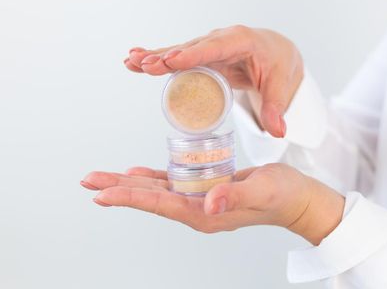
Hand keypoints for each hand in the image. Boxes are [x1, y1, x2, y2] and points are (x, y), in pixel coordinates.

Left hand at [81, 164, 343, 244]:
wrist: (298, 199)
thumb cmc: (283, 195)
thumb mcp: (261, 191)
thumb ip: (234, 197)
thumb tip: (208, 204)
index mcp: (206, 213)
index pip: (160, 204)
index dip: (130, 197)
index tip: (102, 194)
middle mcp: (198, 209)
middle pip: (150, 198)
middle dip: (118, 189)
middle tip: (89, 181)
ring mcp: (200, 201)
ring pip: (157, 191)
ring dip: (129, 184)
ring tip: (104, 178)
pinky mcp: (206, 191)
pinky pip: (172, 185)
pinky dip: (153, 179)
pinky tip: (138, 174)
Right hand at [124, 25, 303, 137]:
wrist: (276, 52)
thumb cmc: (278, 66)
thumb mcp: (281, 86)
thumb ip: (276, 108)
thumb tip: (278, 131)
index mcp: (242, 41)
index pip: (216, 47)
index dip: (193, 54)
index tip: (173, 59)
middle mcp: (221, 40)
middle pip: (191, 49)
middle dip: (167, 56)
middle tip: (145, 64)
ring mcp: (209, 47)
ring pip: (179, 52)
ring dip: (154, 57)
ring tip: (131, 62)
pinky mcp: (201, 56)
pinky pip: (177, 58)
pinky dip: (157, 60)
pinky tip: (135, 61)